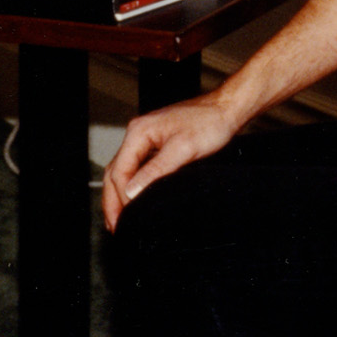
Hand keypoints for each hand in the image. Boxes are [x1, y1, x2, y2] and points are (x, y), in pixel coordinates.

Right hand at [102, 96, 239, 231]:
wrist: (225, 109)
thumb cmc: (209, 123)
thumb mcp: (183, 149)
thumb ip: (155, 170)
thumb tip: (131, 191)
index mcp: (138, 132)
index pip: (119, 171)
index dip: (120, 198)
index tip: (125, 221)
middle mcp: (137, 134)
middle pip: (114, 171)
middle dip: (111, 200)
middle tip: (115, 227)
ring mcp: (145, 139)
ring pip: (122, 170)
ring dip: (117, 194)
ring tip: (118, 219)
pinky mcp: (155, 144)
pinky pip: (135, 167)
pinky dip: (130, 186)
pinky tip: (134, 199)